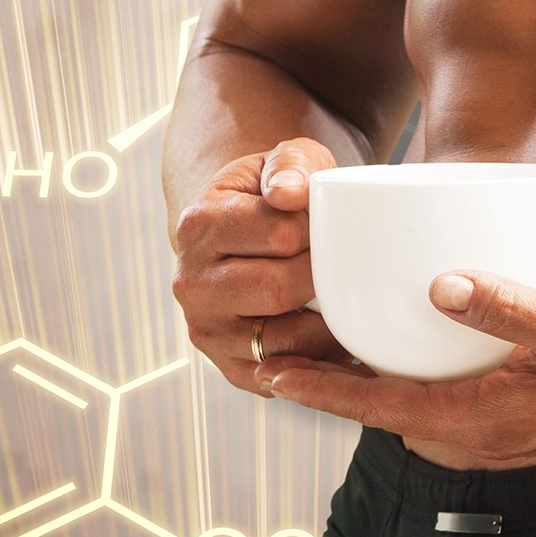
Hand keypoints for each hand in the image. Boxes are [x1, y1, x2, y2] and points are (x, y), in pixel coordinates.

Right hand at [171, 137, 374, 397]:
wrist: (247, 231)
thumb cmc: (277, 193)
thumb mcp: (286, 161)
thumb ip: (291, 166)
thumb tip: (288, 194)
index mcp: (199, 224)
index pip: (280, 233)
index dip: (319, 229)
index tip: (328, 222)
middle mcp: (190, 282)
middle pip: (278, 288)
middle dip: (321, 275)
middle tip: (343, 261)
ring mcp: (205, 329)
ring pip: (282, 339)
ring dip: (324, 322)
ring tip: (346, 298)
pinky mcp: (226, 366)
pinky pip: (281, 375)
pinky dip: (315, 359)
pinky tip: (334, 333)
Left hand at [253, 269, 535, 459]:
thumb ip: (505, 306)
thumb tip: (441, 287)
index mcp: (484, 418)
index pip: (379, 407)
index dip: (322, 387)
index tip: (274, 367)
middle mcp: (482, 435)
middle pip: (383, 411)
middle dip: (334, 382)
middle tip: (290, 341)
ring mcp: (497, 431)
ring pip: (410, 408)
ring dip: (369, 382)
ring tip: (335, 341)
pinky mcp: (513, 416)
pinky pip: (440, 403)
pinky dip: (409, 379)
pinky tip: (411, 345)